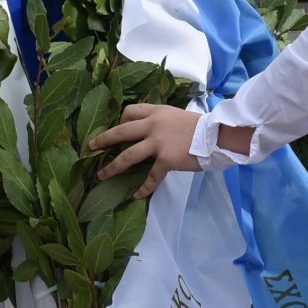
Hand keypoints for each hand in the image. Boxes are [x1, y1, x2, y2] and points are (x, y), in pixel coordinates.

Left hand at [90, 104, 204, 198]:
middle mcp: (153, 125)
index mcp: (156, 112)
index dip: (119, 121)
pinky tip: (136, 195)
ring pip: (127, 156)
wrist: (217, 136)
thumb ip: (161, 121)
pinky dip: (143, 188)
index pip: (130, 111)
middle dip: (103, 140)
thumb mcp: (177, 115)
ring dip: (112, 167)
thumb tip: (150, 131)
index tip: (115, 130)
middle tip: (90, 147)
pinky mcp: (166, 160)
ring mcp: (158, 143)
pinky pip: (150, 177)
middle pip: (121, 132)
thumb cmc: (200, 127)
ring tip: (101, 175)